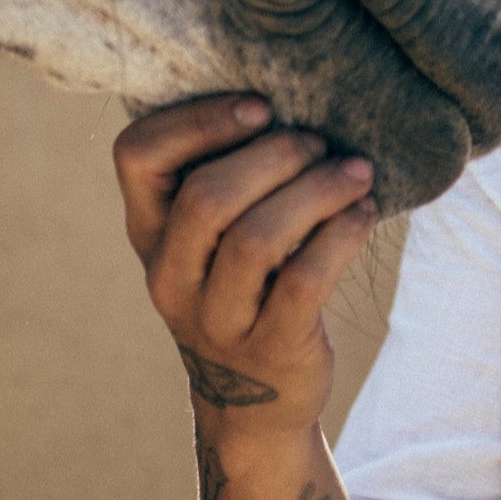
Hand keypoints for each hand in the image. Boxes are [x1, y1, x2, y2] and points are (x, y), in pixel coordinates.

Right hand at [113, 95, 378, 438]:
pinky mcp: (269, 348)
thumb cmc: (246, 287)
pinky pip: (304, 281)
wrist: (256, 405)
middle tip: (319, 143)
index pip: (137, 156)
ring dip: (317, 191)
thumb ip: (226, 177)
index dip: (198, 119)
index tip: (260, 105)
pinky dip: (340, 236)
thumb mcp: (213, 239)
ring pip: (257, 238)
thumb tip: (293, 94)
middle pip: (206, 196)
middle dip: (274, 155)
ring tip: (356, 173)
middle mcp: (169, 275)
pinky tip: (363, 214)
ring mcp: (215, 319)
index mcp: (149, 232)